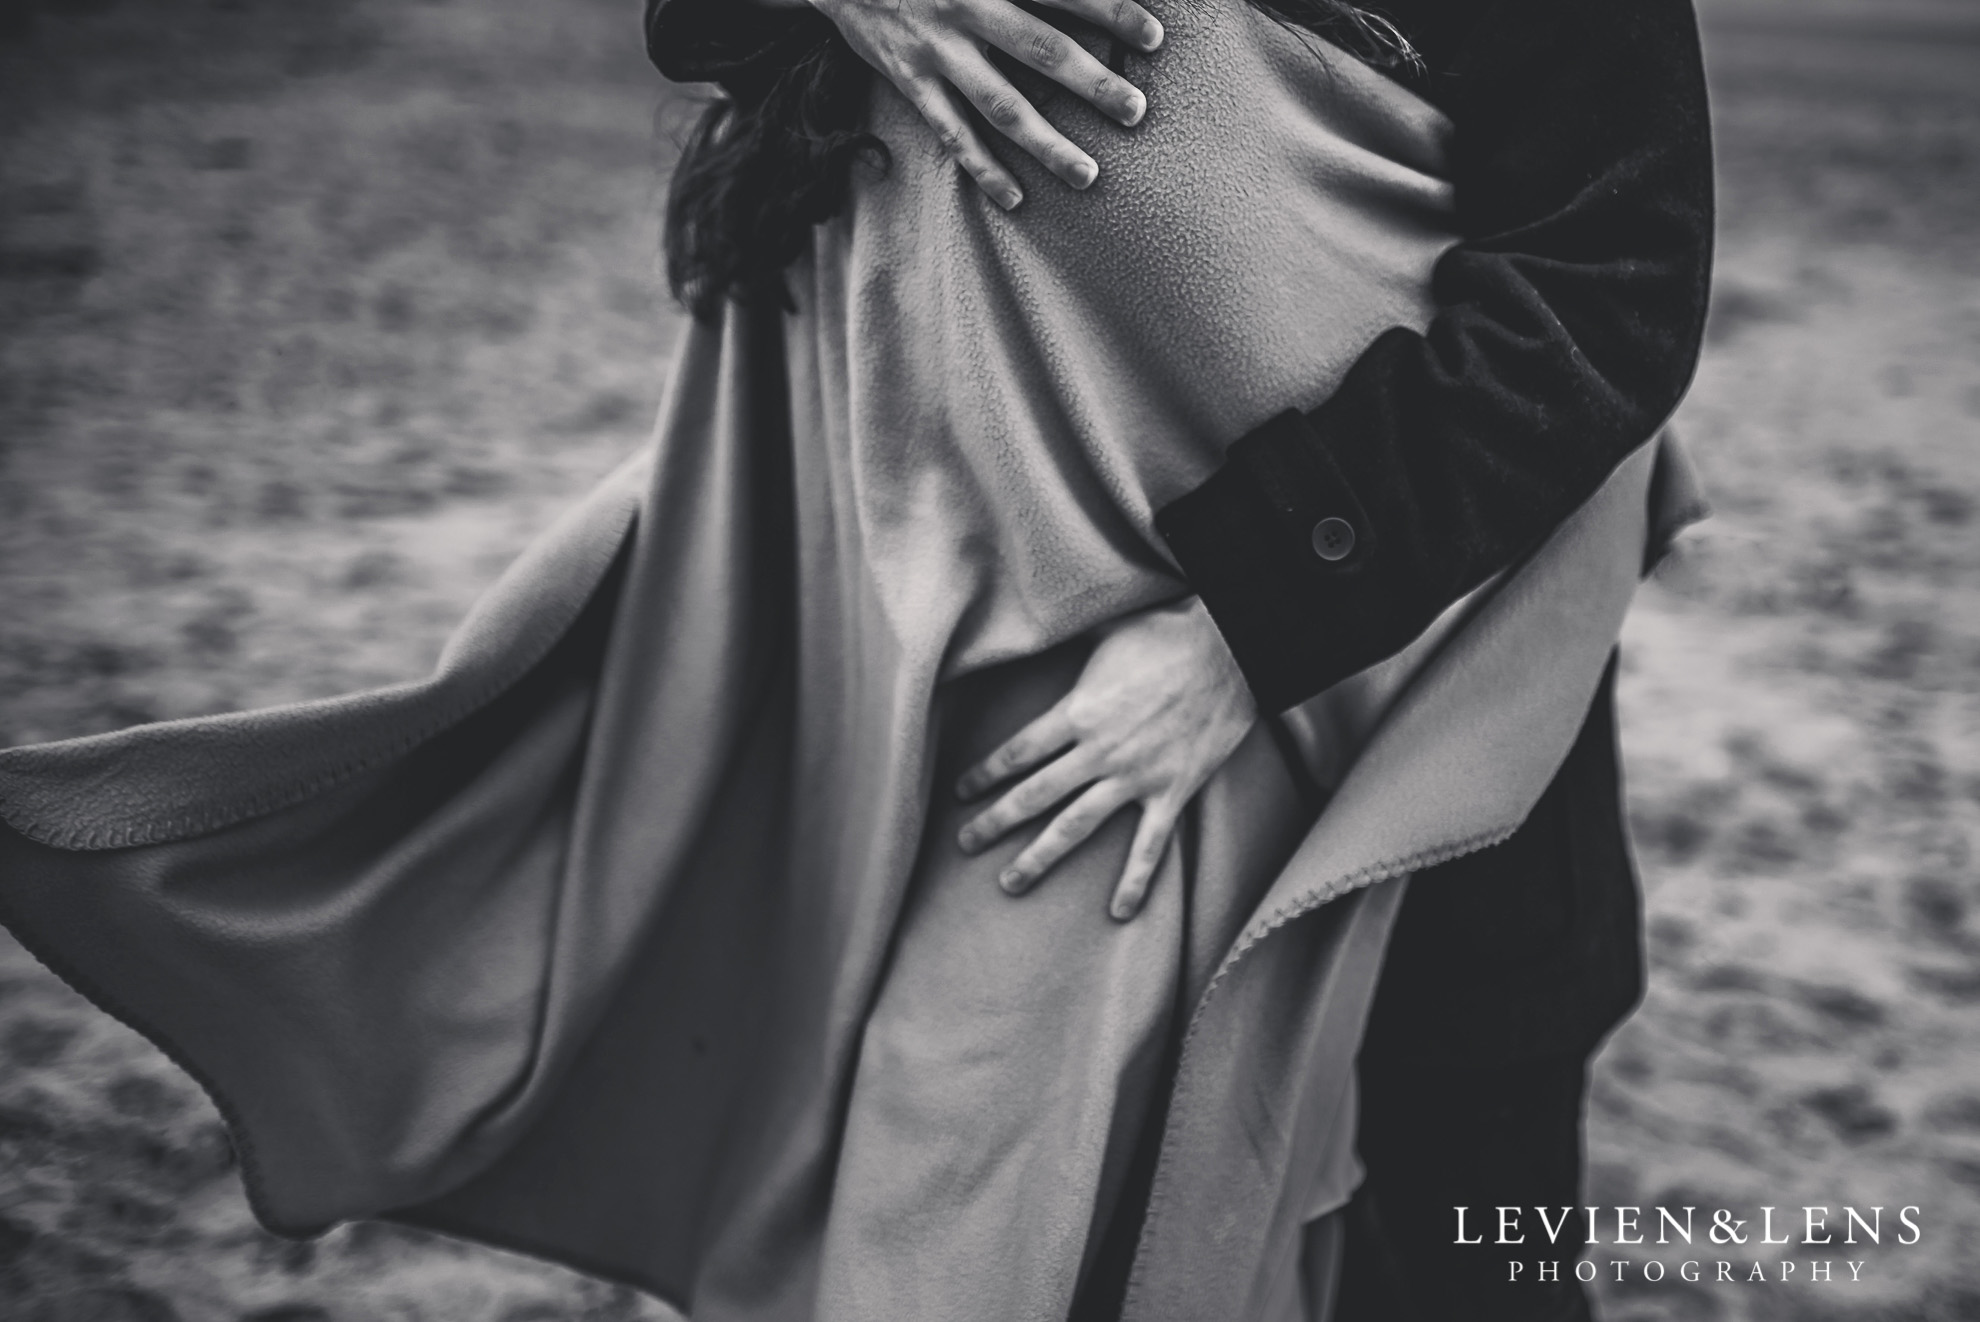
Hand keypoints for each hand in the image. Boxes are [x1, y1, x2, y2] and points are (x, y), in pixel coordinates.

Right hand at [798, 0, 1164, 209]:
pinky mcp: (910, 81)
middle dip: (1093, 83)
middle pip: (1042, 50)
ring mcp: (937, 51)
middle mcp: (967, 9)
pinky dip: (982, 168)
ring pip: (1001, 105)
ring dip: (1046, 144)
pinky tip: (1015, 198)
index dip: (1112, 12)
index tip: (1155, 38)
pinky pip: (951, 132)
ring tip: (1087, 176)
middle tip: (1135, 112)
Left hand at [955, 597, 1257, 919]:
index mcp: (1077, 712)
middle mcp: (1098, 751)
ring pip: (1075, 827)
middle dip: (994, 822)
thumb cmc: (1167, 634)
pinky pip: (1149, 847)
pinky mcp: (1172, 792)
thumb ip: (1068, 642)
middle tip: (965, 844)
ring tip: (1011, 882)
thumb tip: (1036, 626)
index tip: (962, 792)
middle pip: (1034, 794)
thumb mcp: (1105, 633)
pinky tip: (1118, 912)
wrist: (1232, 650)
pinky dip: (1135, 882)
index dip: (985, 774)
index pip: (1018, 752)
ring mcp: (1135, 777)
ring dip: (1039, 857)